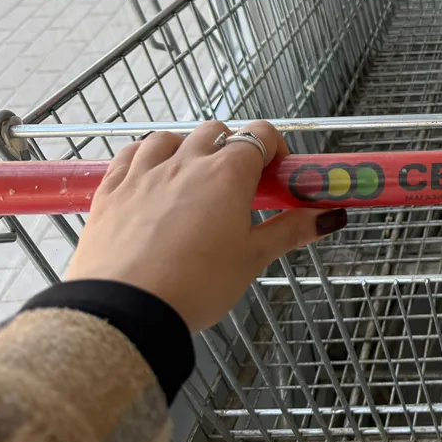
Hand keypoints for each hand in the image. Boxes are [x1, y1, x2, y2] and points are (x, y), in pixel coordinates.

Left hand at [66, 120, 346, 330]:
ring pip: (170, 137)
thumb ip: (291, 230)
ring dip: (186, 148)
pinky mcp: (110, 189)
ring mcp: (144, 172)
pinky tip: (149, 176)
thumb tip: (332, 217)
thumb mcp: (252, 259)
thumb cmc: (197, 285)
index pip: (260, 135)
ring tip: (190, 179)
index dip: (273, 149)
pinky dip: (144, 157)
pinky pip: (128, 154)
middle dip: (231, 147)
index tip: (275, 175)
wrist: (126, 311)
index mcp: (228, 174)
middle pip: (216, 131)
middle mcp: (186, 161)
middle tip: (236, 184)